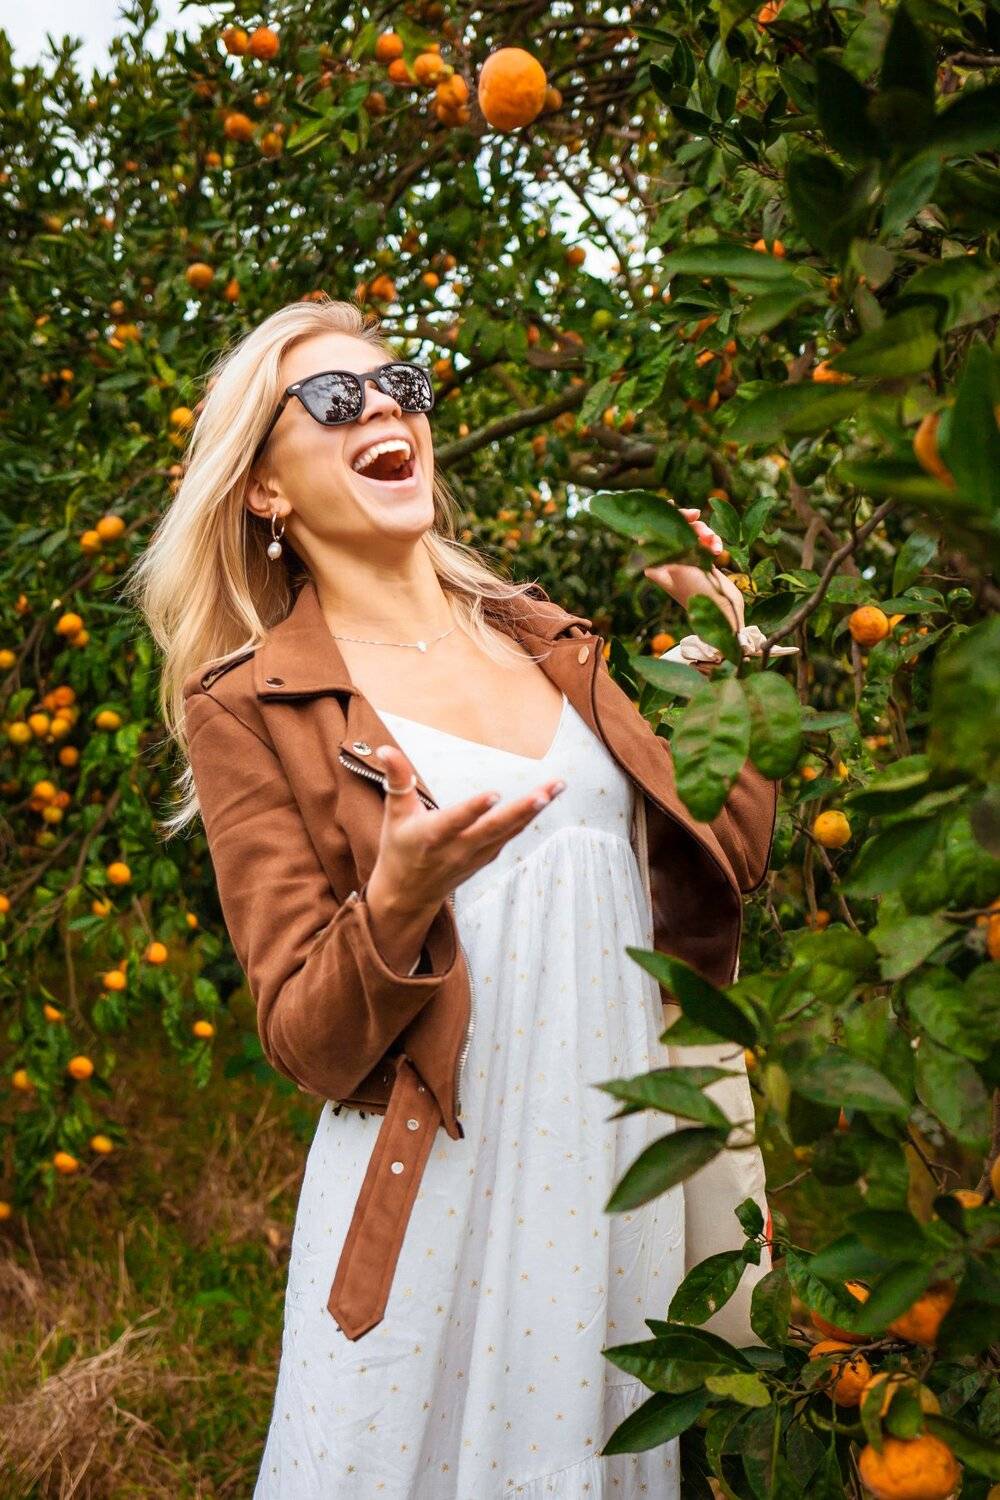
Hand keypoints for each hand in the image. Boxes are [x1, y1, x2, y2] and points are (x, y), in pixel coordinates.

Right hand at [364, 744, 565, 970]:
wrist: (408, 894)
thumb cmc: (399, 848)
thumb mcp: (394, 814)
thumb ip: (396, 778)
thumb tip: (385, 747)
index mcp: (432, 836)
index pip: (455, 821)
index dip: (474, 809)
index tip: (494, 794)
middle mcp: (457, 848)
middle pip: (494, 828)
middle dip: (522, 810)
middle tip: (546, 792)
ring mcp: (476, 855)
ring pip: (510, 831)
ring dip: (534, 810)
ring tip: (556, 787)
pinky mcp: (487, 857)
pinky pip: (510, 836)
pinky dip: (527, 819)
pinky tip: (544, 799)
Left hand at [644, 508, 744, 632]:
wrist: (722, 612)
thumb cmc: (698, 592)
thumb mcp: (680, 568)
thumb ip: (665, 550)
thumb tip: (641, 537)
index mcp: (656, 563)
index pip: (654, 533)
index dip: (662, 516)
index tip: (672, 503)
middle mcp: (667, 561)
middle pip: (675, 529)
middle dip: (688, 523)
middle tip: (697, 514)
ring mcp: (685, 560)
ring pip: (693, 533)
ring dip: (705, 533)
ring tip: (714, 544)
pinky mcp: (700, 561)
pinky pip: (705, 542)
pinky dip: (712, 543)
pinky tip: (718, 551)